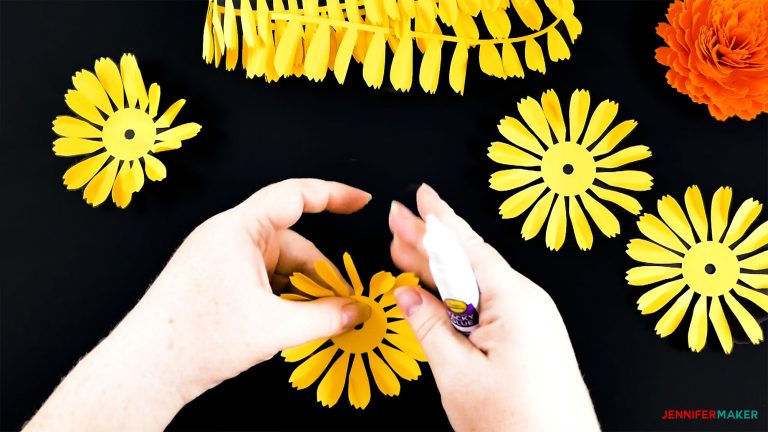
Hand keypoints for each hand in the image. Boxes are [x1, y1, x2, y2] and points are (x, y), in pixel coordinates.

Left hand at [25, 179, 372, 430]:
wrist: (146, 369)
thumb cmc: (192, 339)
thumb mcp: (272, 328)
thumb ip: (324, 317)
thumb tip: (354, 311)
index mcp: (237, 230)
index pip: (294, 196)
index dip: (333, 195)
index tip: (359, 200)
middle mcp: (228, 236)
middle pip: (292, 241)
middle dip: (319, 272)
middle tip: (343, 299)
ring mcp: (221, 257)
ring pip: (278, 263)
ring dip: (300, 288)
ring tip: (315, 318)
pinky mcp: (217, 277)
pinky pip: (262, 276)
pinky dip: (283, 295)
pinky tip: (292, 320)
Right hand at [389, 184, 599, 430]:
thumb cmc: (521, 425)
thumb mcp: (459, 375)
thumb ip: (430, 328)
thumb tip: (407, 296)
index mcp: (514, 302)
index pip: (466, 248)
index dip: (437, 220)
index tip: (420, 197)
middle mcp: (528, 302)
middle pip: (469, 260)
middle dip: (430, 240)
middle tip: (398, 219)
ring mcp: (531, 319)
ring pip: (477, 283)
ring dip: (440, 268)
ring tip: (404, 250)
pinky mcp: (530, 336)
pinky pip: (488, 303)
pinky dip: (458, 295)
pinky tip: (435, 291)